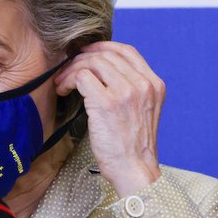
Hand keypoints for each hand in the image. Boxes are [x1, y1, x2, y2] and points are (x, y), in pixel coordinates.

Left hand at [53, 42, 164, 196]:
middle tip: (66, 70)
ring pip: (92, 62)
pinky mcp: (107, 102)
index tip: (86, 53)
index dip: (103, 47)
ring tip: (62, 83)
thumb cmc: (133, 147)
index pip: (128, 51)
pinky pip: (82, 76)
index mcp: (154, 84)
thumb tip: (102, 72)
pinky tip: (64, 91)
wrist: (135, 170)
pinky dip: (69, 80)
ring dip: (72, 69)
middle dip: (81, 58)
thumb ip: (132, 90)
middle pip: (106, 54)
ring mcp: (126, 91)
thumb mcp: (143, 111)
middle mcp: (143, 84)